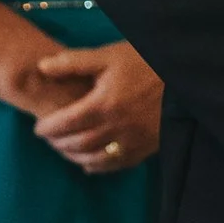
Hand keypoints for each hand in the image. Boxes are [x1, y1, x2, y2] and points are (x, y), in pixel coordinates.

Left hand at [26, 41, 163, 174]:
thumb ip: (74, 62)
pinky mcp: (145, 148)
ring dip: (74, 157)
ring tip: (65, 149)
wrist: (184, 75)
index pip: (64, 124)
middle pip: (77, 144)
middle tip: (50, 138)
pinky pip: (116, 164)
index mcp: (103, 105)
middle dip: (58, 143)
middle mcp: (115, 128)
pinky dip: (98, 167)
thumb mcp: (110, 55)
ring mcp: (131, 141)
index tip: (38, 127)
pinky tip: (90, 164)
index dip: (47, 128)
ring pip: (94, 158)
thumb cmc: (146, 61)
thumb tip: (41, 67)